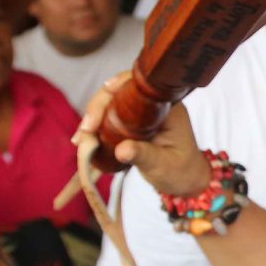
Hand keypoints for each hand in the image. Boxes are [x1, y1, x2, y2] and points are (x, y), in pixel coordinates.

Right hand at [79, 74, 210, 195]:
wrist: (185, 181)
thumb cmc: (179, 171)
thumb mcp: (162, 165)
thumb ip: (143, 155)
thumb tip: (121, 150)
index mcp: (168, 107)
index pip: (142, 85)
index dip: (120, 83)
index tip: (105, 91)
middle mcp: (154, 104)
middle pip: (121, 92)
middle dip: (99, 107)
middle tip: (86, 130)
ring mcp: (142, 113)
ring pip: (112, 104)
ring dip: (94, 117)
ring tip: (80, 139)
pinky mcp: (132, 123)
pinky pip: (110, 117)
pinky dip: (96, 126)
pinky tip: (83, 139)